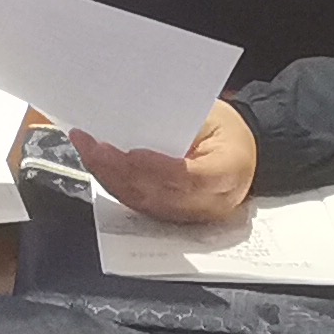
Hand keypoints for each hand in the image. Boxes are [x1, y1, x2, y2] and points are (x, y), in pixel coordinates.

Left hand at [72, 102, 258, 223]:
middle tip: (93, 146)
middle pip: (158, 194)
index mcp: (229, 173)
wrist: (246, 158)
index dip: (157, 168)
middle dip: (120, 171)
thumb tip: (137, 120)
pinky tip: (98, 166)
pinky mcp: (173, 216)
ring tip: (87, 150)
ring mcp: (190, 215)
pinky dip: (115, 185)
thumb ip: (183, 124)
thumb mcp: (215, 117)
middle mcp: (209, 202)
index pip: (189, 177)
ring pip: (143, 202)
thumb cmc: (228, 133)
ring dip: (110, 178)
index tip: (130, 154)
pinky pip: (139, 204)